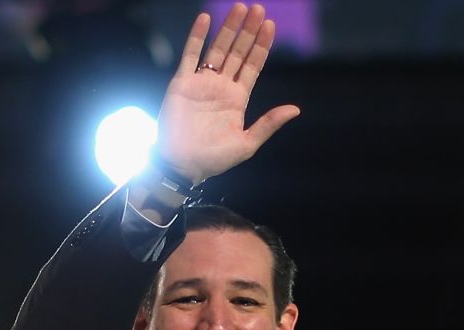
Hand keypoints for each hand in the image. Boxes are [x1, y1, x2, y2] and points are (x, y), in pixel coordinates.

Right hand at [156, 2, 299, 183]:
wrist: (181, 165)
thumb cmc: (213, 159)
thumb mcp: (246, 144)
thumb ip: (268, 124)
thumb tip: (295, 109)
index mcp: (237, 98)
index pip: (252, 65)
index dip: (261, 45)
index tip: (270, 25)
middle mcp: (221, 86)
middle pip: (237, 52)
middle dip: (247, 31)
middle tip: (257, 9)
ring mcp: (201, 83)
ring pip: (217, 49)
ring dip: (228, 29)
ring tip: (239, 8)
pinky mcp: (181, 83)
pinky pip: (190, 56)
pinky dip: (196, 37)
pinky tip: (205, 19)